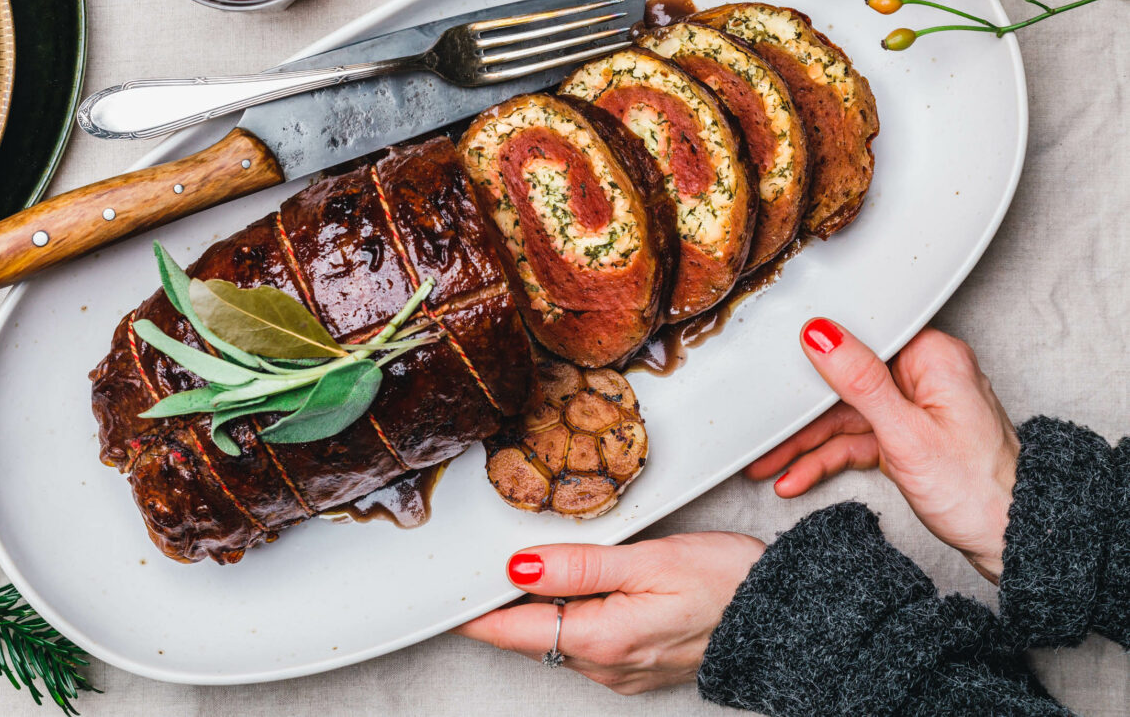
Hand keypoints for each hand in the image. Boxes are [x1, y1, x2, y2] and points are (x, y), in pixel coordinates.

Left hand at [452, 533, 763, 693]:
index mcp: (600, 639)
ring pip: (558, 636)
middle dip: (505, 601)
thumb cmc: (726, 582)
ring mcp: (620, 670)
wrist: (786, 614)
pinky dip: (573, 612)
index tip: (443, 592)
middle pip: (530, 634)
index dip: (473, 611)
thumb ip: (579, 565)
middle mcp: (604, 665)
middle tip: (482, 560)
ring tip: (532, 562)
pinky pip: (586, 640)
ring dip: (542, 604)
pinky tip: (581, 583)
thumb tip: (519, 564)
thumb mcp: (649, 560)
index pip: (511, 630)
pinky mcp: (637, 664)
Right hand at [746, 320, 1018, 581]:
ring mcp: (913, 410)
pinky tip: (796, 477)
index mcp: (933, 359)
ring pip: (843, 417)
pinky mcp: (905, 439)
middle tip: (761, 429)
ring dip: (804, 444)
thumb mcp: (908, 434)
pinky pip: (855, 441)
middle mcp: (923, 378)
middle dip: (799, 414)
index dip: (814, 351)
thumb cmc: (980, 491)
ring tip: (766, 464)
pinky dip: (826, 459)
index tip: (773, 364)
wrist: (1013, 542)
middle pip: (844, 383)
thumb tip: (822, 334)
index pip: (861, 339)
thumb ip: (860, 381)